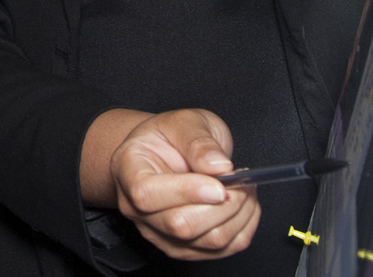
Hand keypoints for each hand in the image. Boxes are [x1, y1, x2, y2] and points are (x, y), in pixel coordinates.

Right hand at [82, 108, 258, 260]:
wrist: (168, 153)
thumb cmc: (171, 136)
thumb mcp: (184, 121)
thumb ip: (198, 141)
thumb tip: (219, 167)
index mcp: (128, 170)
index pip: (147, 194)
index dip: (186, 192)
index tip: (219, 185)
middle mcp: (136, 208)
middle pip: (180, 225)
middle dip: (223, 205)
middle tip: (241, 181)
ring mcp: (158, 233)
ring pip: (206, 242)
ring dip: (238, 216)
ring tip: (244, 188)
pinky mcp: (184, 248)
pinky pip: (222, 250)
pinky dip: (243, 228)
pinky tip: (243, 205)